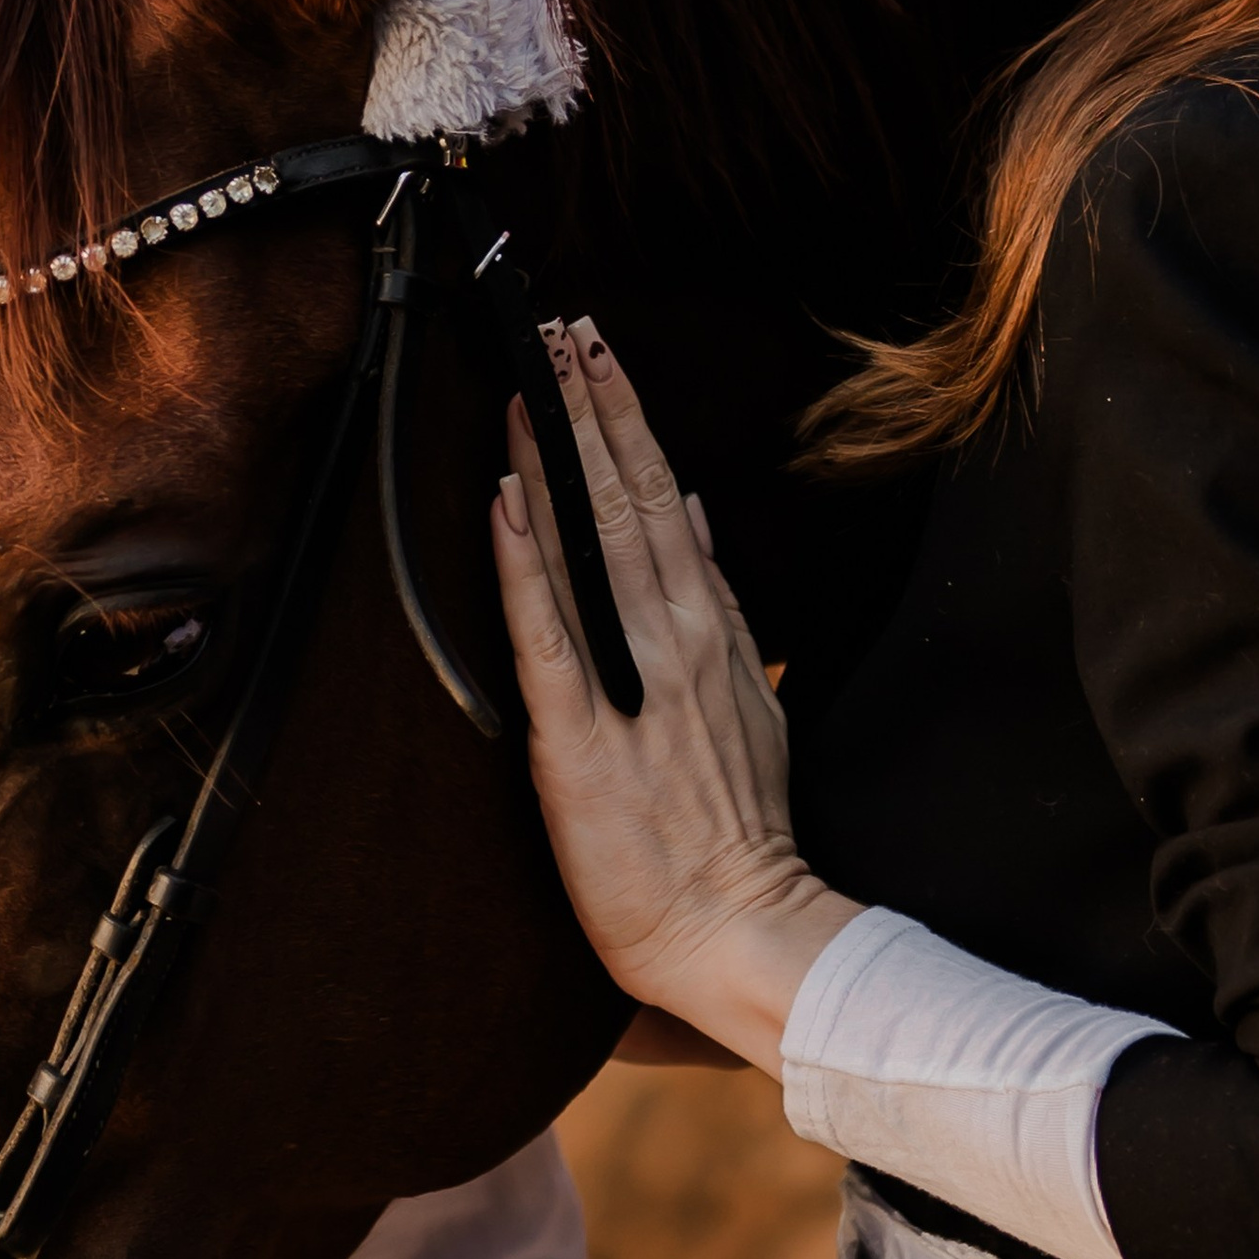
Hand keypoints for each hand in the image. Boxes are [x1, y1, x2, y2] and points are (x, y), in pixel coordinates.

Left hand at [490, 317, 858, 1070]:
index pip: (668, 500)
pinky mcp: (580, 738)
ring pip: (592, 545)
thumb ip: (721, 608)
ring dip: (560, 457)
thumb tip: (699, 522)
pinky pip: (545, 633)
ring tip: (532, 384)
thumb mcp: (754, 700)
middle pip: (632, 499)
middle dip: (595, 408)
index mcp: (713, 632)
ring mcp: (631, 684)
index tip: (600, 357)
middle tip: (563, 333)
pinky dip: (523, 563)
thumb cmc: (735, 832)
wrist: (739, 926)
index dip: (629, 422)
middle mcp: (678, 641)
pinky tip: (505, 501)